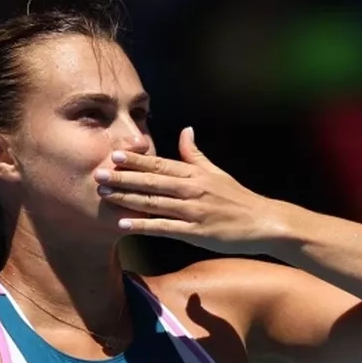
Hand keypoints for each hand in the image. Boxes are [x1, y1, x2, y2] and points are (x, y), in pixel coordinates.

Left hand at [97, 127, 278, 254]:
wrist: (262, 222)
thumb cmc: (236, 197)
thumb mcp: (216, 172)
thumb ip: (195, 153)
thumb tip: (185, 130)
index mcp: (194, 173)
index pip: (160, 163)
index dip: (136, 159)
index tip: (115, 154)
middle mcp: (191, 189)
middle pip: (152, 181)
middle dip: (123, 177)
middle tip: (98, 173)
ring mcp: (193, 210)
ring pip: (154, 203)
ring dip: (127, 198)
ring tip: (104, 194)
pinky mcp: (194, 232)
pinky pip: (163, 227)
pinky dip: (143, 225)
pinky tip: (123, 224)